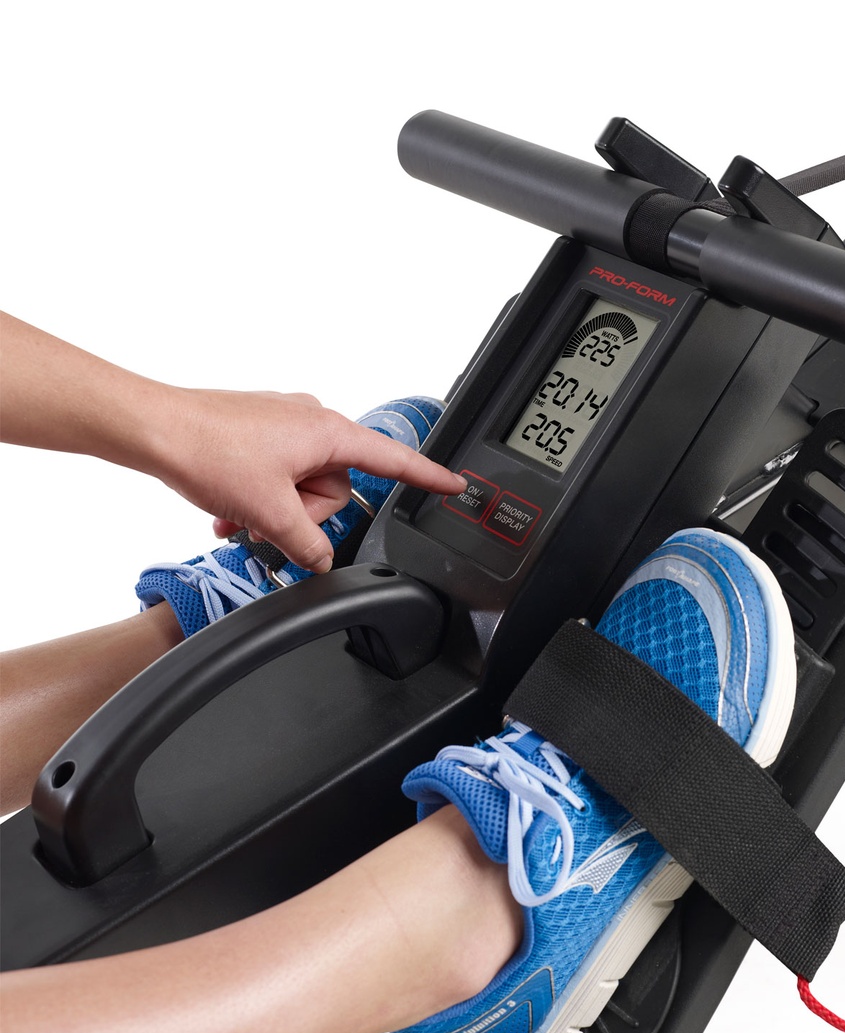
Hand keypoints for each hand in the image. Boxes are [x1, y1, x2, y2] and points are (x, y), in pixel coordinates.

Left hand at [155, 387, 464, 572]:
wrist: (152, 428)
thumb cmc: (207, 449)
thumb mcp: (268, 511)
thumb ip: (306, 544)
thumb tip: (320, 560)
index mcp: (327, 431)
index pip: (393, 459)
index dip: (428, 477)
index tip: (455, 486)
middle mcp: (311, 422)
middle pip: (337, 488)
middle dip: (303, 514)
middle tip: (268, 520)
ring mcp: (284, 425)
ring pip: (302, 486)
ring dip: (275, 510)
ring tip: (238, 516)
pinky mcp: (260, 432)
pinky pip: (278, 474)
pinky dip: (259, 497)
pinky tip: (228, 511)